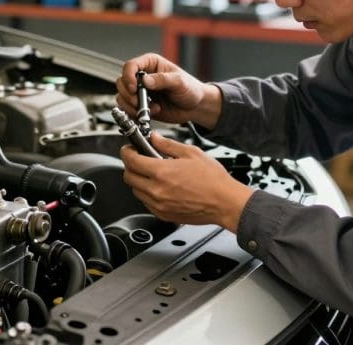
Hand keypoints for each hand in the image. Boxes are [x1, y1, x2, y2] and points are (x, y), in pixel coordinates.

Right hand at [115, 53, 220, 128]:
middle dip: (128, 94)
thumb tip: (145, 80)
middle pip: (122, 81)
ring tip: (148, 108)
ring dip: (131, 105)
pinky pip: (128, 109)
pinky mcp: (141, 105)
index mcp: (150, 64)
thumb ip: (162, 80)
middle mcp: (142, 77)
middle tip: (139, 101)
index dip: (128, 76)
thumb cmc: (190, 89)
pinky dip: (136, 113)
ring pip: (122, 96)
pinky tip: (152, 112)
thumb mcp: (179, 81)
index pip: (130, 66)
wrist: (195, 107)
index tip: (133, 88)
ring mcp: (141, 91)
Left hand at [121, 133, 253, 231]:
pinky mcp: (163, 215)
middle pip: (128, 177)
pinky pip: (146, 203)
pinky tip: (160, 187)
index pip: (131, 160)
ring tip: (153, 173)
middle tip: (139, 159)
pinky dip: (148, 194)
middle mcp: (156, 190)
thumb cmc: (213, 180)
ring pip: (136, 191)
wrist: (225, 203)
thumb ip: (168, 145)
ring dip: (139, 180)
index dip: (127, 152)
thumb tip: (154, 138)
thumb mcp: (191, 153)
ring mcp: (159, 205)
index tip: (129, 149)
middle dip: (130, 165)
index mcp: (161, 173)